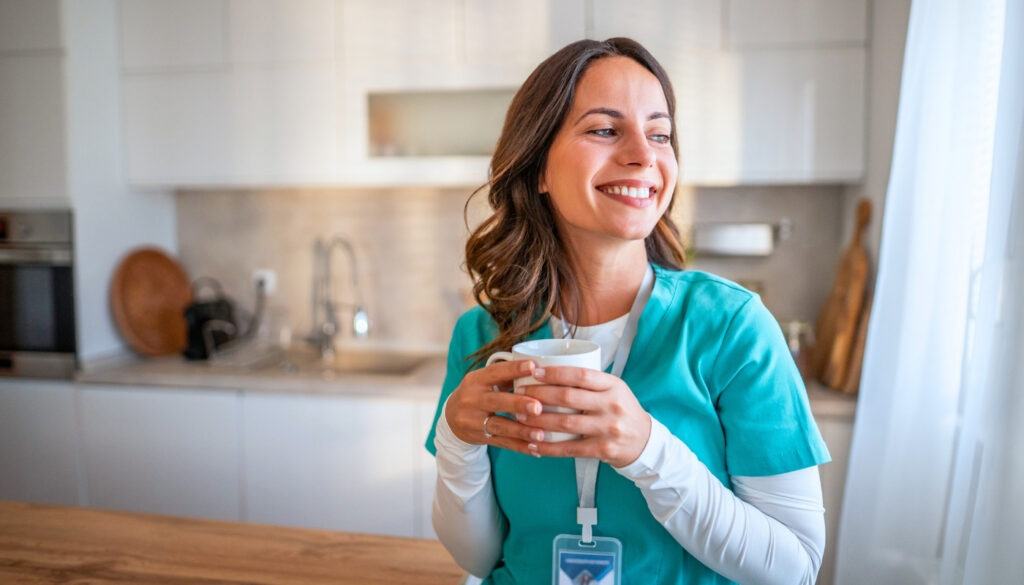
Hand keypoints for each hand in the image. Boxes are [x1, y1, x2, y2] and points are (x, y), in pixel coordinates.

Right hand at [444, 359, 546, 452]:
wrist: (451, 418)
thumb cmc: (477, 394)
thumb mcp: (484, 381)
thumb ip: (506, 376)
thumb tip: (536, 369)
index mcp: (475, 380)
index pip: (495, 372)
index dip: (514, 369)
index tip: (533, 366)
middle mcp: (472, 400)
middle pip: (496, 401)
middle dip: (518, 404)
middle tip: (538, 407)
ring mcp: (473, 421)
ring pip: (499, 426)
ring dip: (521, 431)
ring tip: (540, 434)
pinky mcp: (479, 437)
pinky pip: (502, 443)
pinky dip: (520, 447)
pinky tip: (536, 448)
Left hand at [518, 365, 651, 467]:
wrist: (644, 441)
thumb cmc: (621, 410)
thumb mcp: (614, 389)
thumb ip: (590, 381)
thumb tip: (550, 368)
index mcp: (613, 385)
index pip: (581, 375)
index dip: (555, 373)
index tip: (534, 371)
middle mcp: (612, 405)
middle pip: (569, 398)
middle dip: (539, 395)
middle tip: (519, 393)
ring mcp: (608, 429)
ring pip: (565, 423)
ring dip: (539, 421)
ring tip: (520, 417)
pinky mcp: (603, 450)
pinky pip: (570, 449)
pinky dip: (548, 447)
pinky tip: (533, 444)